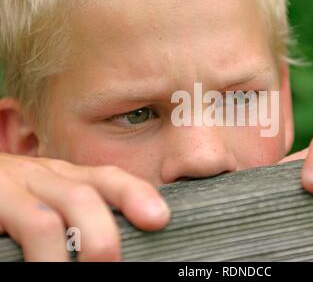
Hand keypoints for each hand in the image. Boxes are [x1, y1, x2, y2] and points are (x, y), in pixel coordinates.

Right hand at [0, 153, 169, 260]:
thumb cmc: (9, 198)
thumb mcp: (45, 200)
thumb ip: (75, 217)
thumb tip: (110, 249)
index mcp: (65, 177)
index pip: (108, 178)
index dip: (136, 195)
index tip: (160, 219)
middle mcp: (44, 177)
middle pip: (87, 195)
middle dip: (104, 237)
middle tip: (112, 266)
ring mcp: (15, 186)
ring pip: (54, 215)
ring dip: (70, 257)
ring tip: (87, 274)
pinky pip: (28, 227)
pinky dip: (42, 259)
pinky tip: (40, 269)